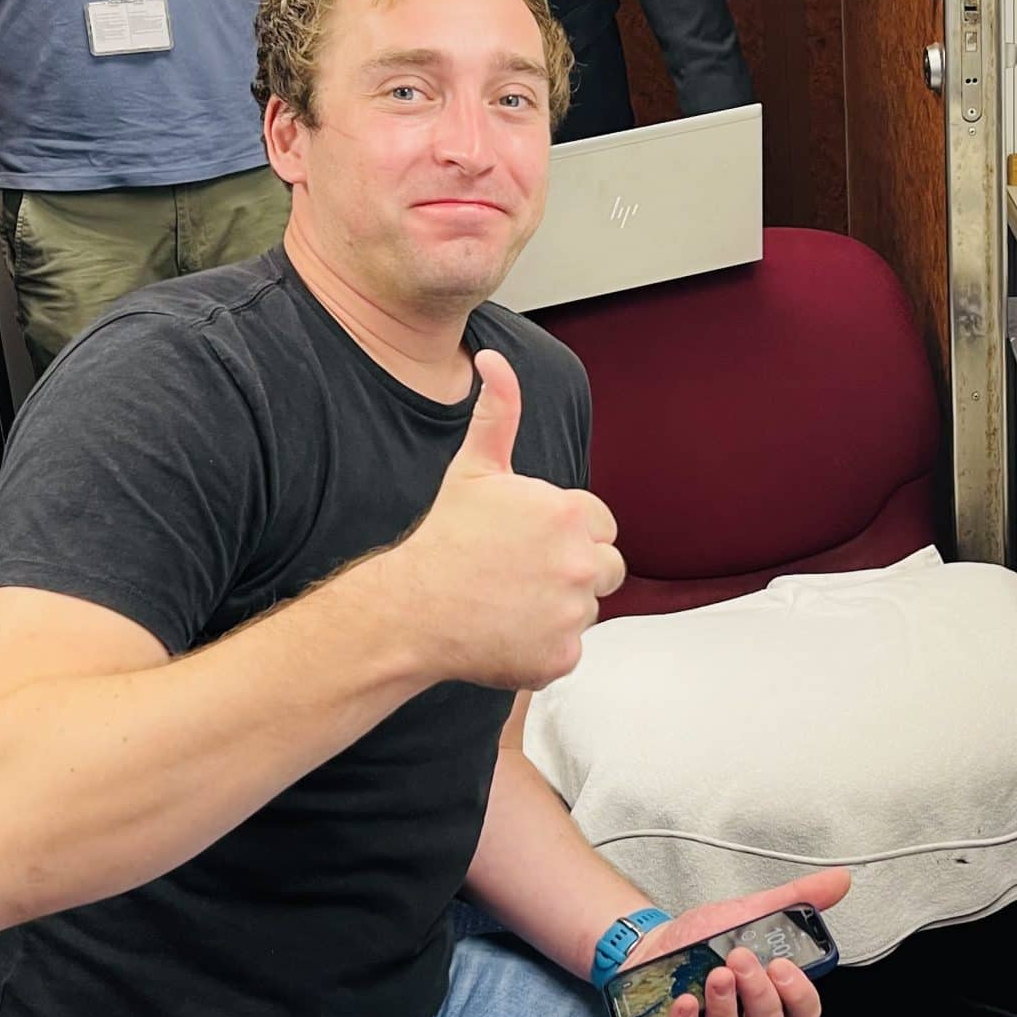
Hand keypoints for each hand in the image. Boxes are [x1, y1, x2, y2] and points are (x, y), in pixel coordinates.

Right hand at [395, 351, 620, 691]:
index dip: (565, 533)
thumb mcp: (475, 467)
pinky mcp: (561, 657)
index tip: (525, 541)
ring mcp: (572, 614)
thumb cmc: (445, 537)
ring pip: (585, 610)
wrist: (410, 608)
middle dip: (572, 570)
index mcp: (571, 515)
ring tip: (507, 601)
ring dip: (557, 609)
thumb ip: (499, 412)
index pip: (601, 526)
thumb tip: (493, 360)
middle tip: (519, 574)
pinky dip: (542, 647)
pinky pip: (568, 650)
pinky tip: (505, 632)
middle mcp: (580, 564)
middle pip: (607, 570)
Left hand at [632, 870, 851, 1016]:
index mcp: (774, 996)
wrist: (657, 943)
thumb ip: (795, 900)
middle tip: (739, 958)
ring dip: (724, 1007)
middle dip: (757, 993)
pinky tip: (685, 1002)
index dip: (798, 995)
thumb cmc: (707, 937)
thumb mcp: (752, 912)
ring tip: (713, 975)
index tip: (782, 965)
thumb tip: (839, 879)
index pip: (804, 1012)